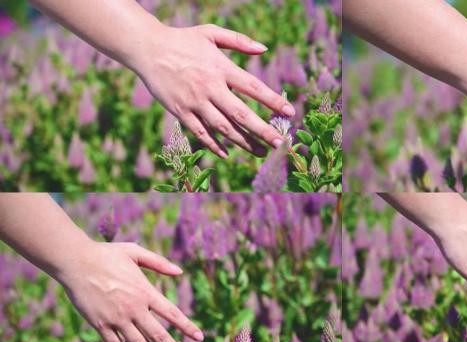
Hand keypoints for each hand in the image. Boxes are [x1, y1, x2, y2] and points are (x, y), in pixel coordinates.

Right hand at [57, 241, 202, 341]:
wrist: (75, 262)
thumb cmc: (107, 254)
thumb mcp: (136, 252)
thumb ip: (159, 263)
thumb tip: (179, 272)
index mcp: (145, 292)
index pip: (172, 314)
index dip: (187, 327)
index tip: (200, 337)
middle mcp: (134, 309)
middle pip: (158, 336)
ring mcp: (116, 319)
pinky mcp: (100, 325)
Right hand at [129, 24, 294, 157]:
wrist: (146, 48)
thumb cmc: (182, 40)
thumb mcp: (211, 33)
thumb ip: (239, 41)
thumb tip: (264, 49)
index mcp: (220, 68)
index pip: (253, 87)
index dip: (272, 101)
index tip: (289, 113)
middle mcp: (209, 87)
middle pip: (241, 114)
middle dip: (262, 130)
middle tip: (280, 143)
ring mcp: (194, 102)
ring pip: (223, 128)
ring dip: (243, 142)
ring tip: (260, 152)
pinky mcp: (180, 112)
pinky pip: (200, 133)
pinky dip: (214, 145)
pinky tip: (228, 153)